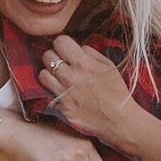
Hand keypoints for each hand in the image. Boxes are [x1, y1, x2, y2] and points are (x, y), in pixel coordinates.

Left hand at [37, 35, 140, 150]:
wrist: (118, 119)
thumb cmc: (116, 91)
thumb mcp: (109, 66)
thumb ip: (91, 53)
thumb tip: (77, 47)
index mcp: (84, 64)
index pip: (59, 42)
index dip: (62, 44)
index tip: (66, 50)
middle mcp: (71, 76)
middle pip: (47, 55)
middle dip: (54, 56)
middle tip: (62, 63)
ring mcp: (64, 92)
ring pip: (42, 74)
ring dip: (49, 73)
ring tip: (59, 76)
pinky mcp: (61, 106)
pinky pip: (48, 91)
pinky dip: (52, 88)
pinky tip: (62, 89)